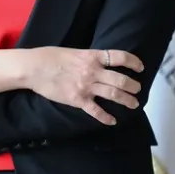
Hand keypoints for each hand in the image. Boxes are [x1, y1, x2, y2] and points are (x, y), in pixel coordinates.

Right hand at [25, 47, 144, 125]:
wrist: (34, 68)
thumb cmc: (50, 56)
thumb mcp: (74, 52)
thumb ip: (88, 58)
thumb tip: (98, 62)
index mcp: (92, 56)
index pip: (119, 57)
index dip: (133, 62)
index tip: (140, 67)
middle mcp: (93, 71)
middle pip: (121, 80)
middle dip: (133, 86)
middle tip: (138, 89)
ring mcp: (86, 86)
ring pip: (113, 95)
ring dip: (127, 100)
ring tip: (134, 104)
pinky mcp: (78, 100)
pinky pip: (96, 110)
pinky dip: (106, 117)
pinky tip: (112, 121)